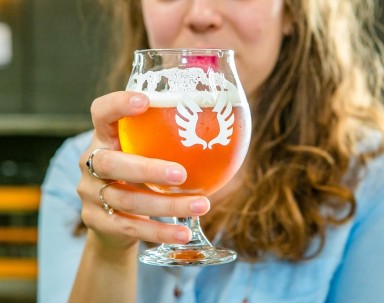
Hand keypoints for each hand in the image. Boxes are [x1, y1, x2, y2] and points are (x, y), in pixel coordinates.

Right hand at [77, 91, 210, 254]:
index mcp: (104, 138)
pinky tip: (184, 233)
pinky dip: (160, 232)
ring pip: (127, 200)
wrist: (111, 222)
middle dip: (147, 169)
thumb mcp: (143, 155)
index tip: (145, 101)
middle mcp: (91, 164)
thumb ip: (166, 143)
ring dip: (167, 205)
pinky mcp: (96, 222)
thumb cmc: (138, 178)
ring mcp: (90, 194)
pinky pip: (130, 228)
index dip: (117, 105)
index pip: (101, 113)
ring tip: (201, 205)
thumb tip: (225, 129)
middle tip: (182, 174)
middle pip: (110, 162)